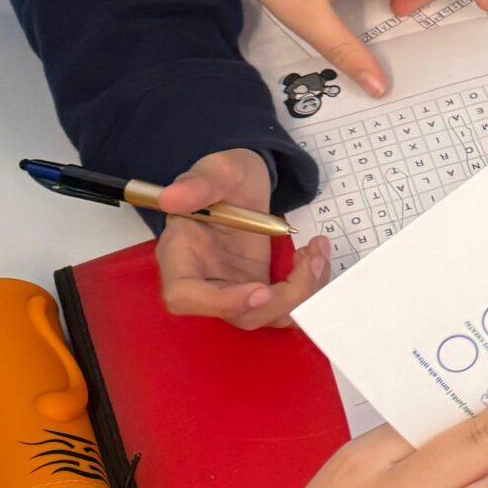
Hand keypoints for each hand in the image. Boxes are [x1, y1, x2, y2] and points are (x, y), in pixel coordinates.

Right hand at [156, 148, 330, 327]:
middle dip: (284, 297)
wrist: (243, 183)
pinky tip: (314, 256)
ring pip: (268, 315)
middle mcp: (205, 281)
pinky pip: (285, 303)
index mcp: (179, 255)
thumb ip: (197, 184)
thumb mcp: (215, 170)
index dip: (222, 303)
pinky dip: (308, 286)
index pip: (184, 296)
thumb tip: (170, 197)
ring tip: (317, 253)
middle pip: (239, 316)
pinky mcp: (258, 287)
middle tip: (311, 260)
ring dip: (303, 292)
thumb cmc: (223, 176)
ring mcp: (234, 288)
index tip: (261, 289)